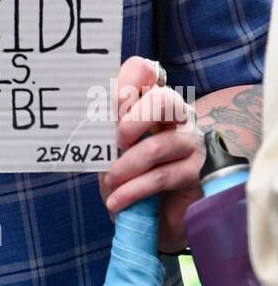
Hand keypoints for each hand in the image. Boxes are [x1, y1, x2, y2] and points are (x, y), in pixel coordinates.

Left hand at [99, 55, 205, 252]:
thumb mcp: (112, 148)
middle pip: (163, 99)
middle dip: (133, 121)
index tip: (108, 107)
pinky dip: (133, 190)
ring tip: (111, 181)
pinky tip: (117, 201)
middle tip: (115, 142)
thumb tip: (88, 122)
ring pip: (158, 145)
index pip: (144, 70)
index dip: (124, 82)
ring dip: (126, 166)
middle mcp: (177, 113)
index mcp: (151, 98)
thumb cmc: (130, 172)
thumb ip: (105, 129)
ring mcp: (190, 141)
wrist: (155, 215)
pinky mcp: (196, 171)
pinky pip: (161, 176)